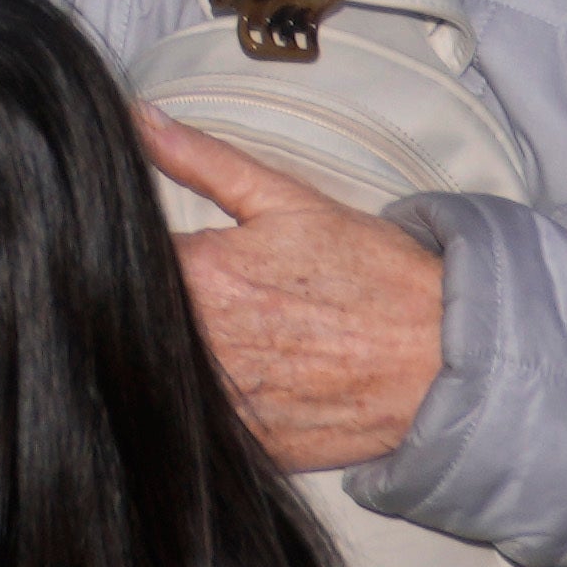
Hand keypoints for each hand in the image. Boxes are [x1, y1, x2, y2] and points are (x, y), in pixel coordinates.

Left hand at [140, 108, 453, 471]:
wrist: (446, 358)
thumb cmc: (372, 275)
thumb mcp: (286, 199)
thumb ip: (201, 159)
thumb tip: (138, 118)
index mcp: (204, 274)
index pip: (120, 261)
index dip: (121, 254)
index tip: (146, 253)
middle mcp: (206, 344)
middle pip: (134, 324)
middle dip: (147, 308)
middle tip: (190, 298)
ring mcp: (227, 404)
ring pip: (163, 378)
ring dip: (170, 360)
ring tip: (219, 340)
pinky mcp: (252, 448)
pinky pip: (203, 429)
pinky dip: (205, 409)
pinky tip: (236, 384)